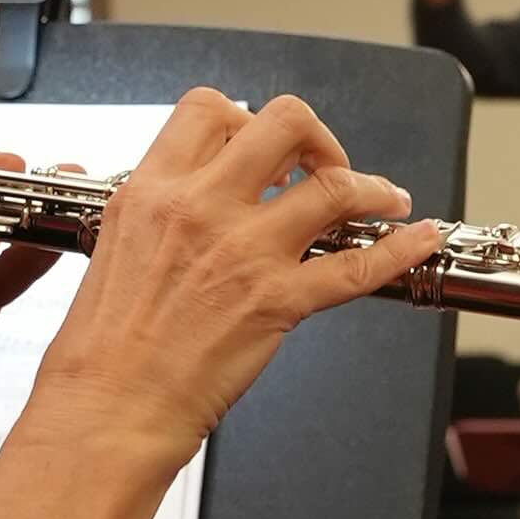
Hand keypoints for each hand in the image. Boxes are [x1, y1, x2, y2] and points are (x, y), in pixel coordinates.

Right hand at [31, 89, 442, 473]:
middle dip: (317, 138)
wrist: (107, 409)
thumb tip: (183, 202)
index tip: (261, 146)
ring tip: (385, 199)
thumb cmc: (101, 350)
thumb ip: (153, 214)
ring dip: (371, 187)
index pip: (209, 109)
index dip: (246, 118)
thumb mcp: (111, 251)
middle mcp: (202, 207)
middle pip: (284, 123)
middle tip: (323, 165)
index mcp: (153, 191)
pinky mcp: (278, 301)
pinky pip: (359, 265)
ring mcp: (245, 251)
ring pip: (334, 186)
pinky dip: (401, 248)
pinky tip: (418, 239)